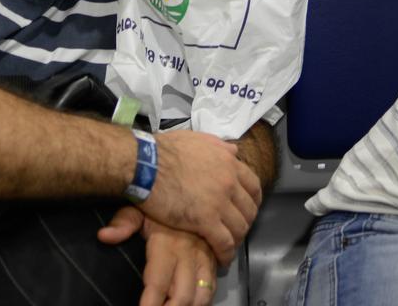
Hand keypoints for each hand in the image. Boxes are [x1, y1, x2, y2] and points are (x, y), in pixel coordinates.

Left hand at [98, 206, 217, 305]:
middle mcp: (189, 253)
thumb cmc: (159, 201)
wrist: (191, 187)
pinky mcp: (214, 259)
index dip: (151, 303)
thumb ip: (123, 223)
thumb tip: (103, 236)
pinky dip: (201, 301)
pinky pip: (212, 287)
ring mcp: (204, 257)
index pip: (158, 282)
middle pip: (183, 296)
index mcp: (167, 244)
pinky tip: (189, 305)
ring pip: (201, 296)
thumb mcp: (138, 207)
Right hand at [140, 130, 261, 264]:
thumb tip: (234, 151)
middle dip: (245, 221)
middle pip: (249, 209)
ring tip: (228, 245)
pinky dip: (226, 253)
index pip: (253, 186)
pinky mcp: (204, 220)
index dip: (252, 201)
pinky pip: (224, 242)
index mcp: (227, 162)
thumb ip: (218, 145)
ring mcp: (218, 202)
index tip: (245, 208)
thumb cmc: (164, 150)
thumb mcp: (195, 139)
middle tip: (235, 229)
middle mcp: (228, 182)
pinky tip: (222, 258)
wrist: (144, 163)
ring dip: (236, 238)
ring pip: (240, 227)